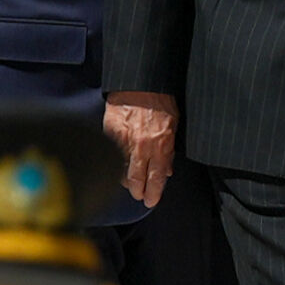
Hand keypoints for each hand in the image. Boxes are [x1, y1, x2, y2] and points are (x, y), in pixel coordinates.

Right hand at [105, 91, 178, 208]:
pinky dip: (114, 162)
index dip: (153, 193)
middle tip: (139, 196)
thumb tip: (167, 170)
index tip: (151, 201)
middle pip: (136, 180)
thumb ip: (170, 150)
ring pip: (121, 170)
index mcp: (160, 146)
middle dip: (138, 192)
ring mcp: (125, 141)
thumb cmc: (160, 101)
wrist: (140, 83)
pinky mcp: (110, 133)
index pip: (157, 178)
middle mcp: (142, 147)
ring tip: (128, 181)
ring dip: (125, 179)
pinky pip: (111, 155)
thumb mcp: (174, 125)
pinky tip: (116, 165)